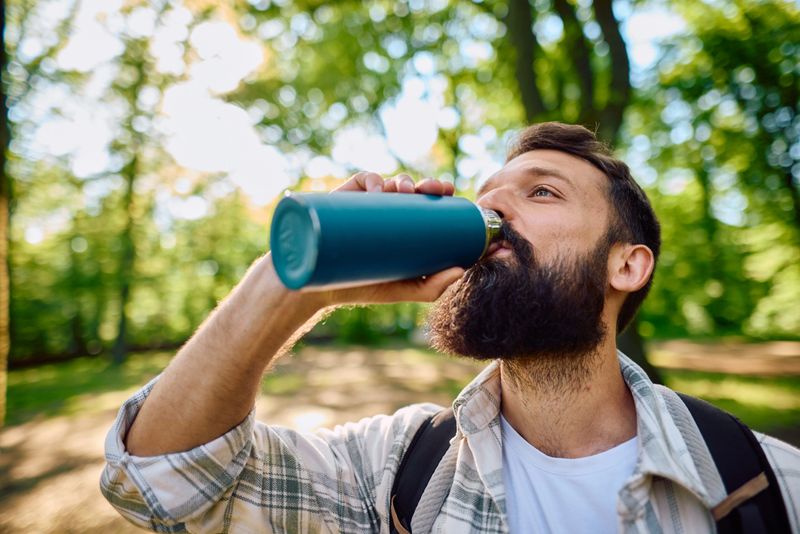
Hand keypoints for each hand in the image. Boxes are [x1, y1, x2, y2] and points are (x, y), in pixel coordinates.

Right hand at [309, 172, 463, 306]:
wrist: (324, 287)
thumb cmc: (368, 286)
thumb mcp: (404, 290)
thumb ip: (433, 287)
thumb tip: (461, 271)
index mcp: (407, 227)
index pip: (430, 205)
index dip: (442, 194)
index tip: (452, 193)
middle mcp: (391, 212)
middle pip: (415, 190)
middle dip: (428, 184)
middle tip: (434, 189)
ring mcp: (369, 204)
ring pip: (392, 182)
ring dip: (404, 181)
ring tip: (405, 191)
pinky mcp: (347, 199)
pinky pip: (363, 180)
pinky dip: (372, 180)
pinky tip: (378, 191)